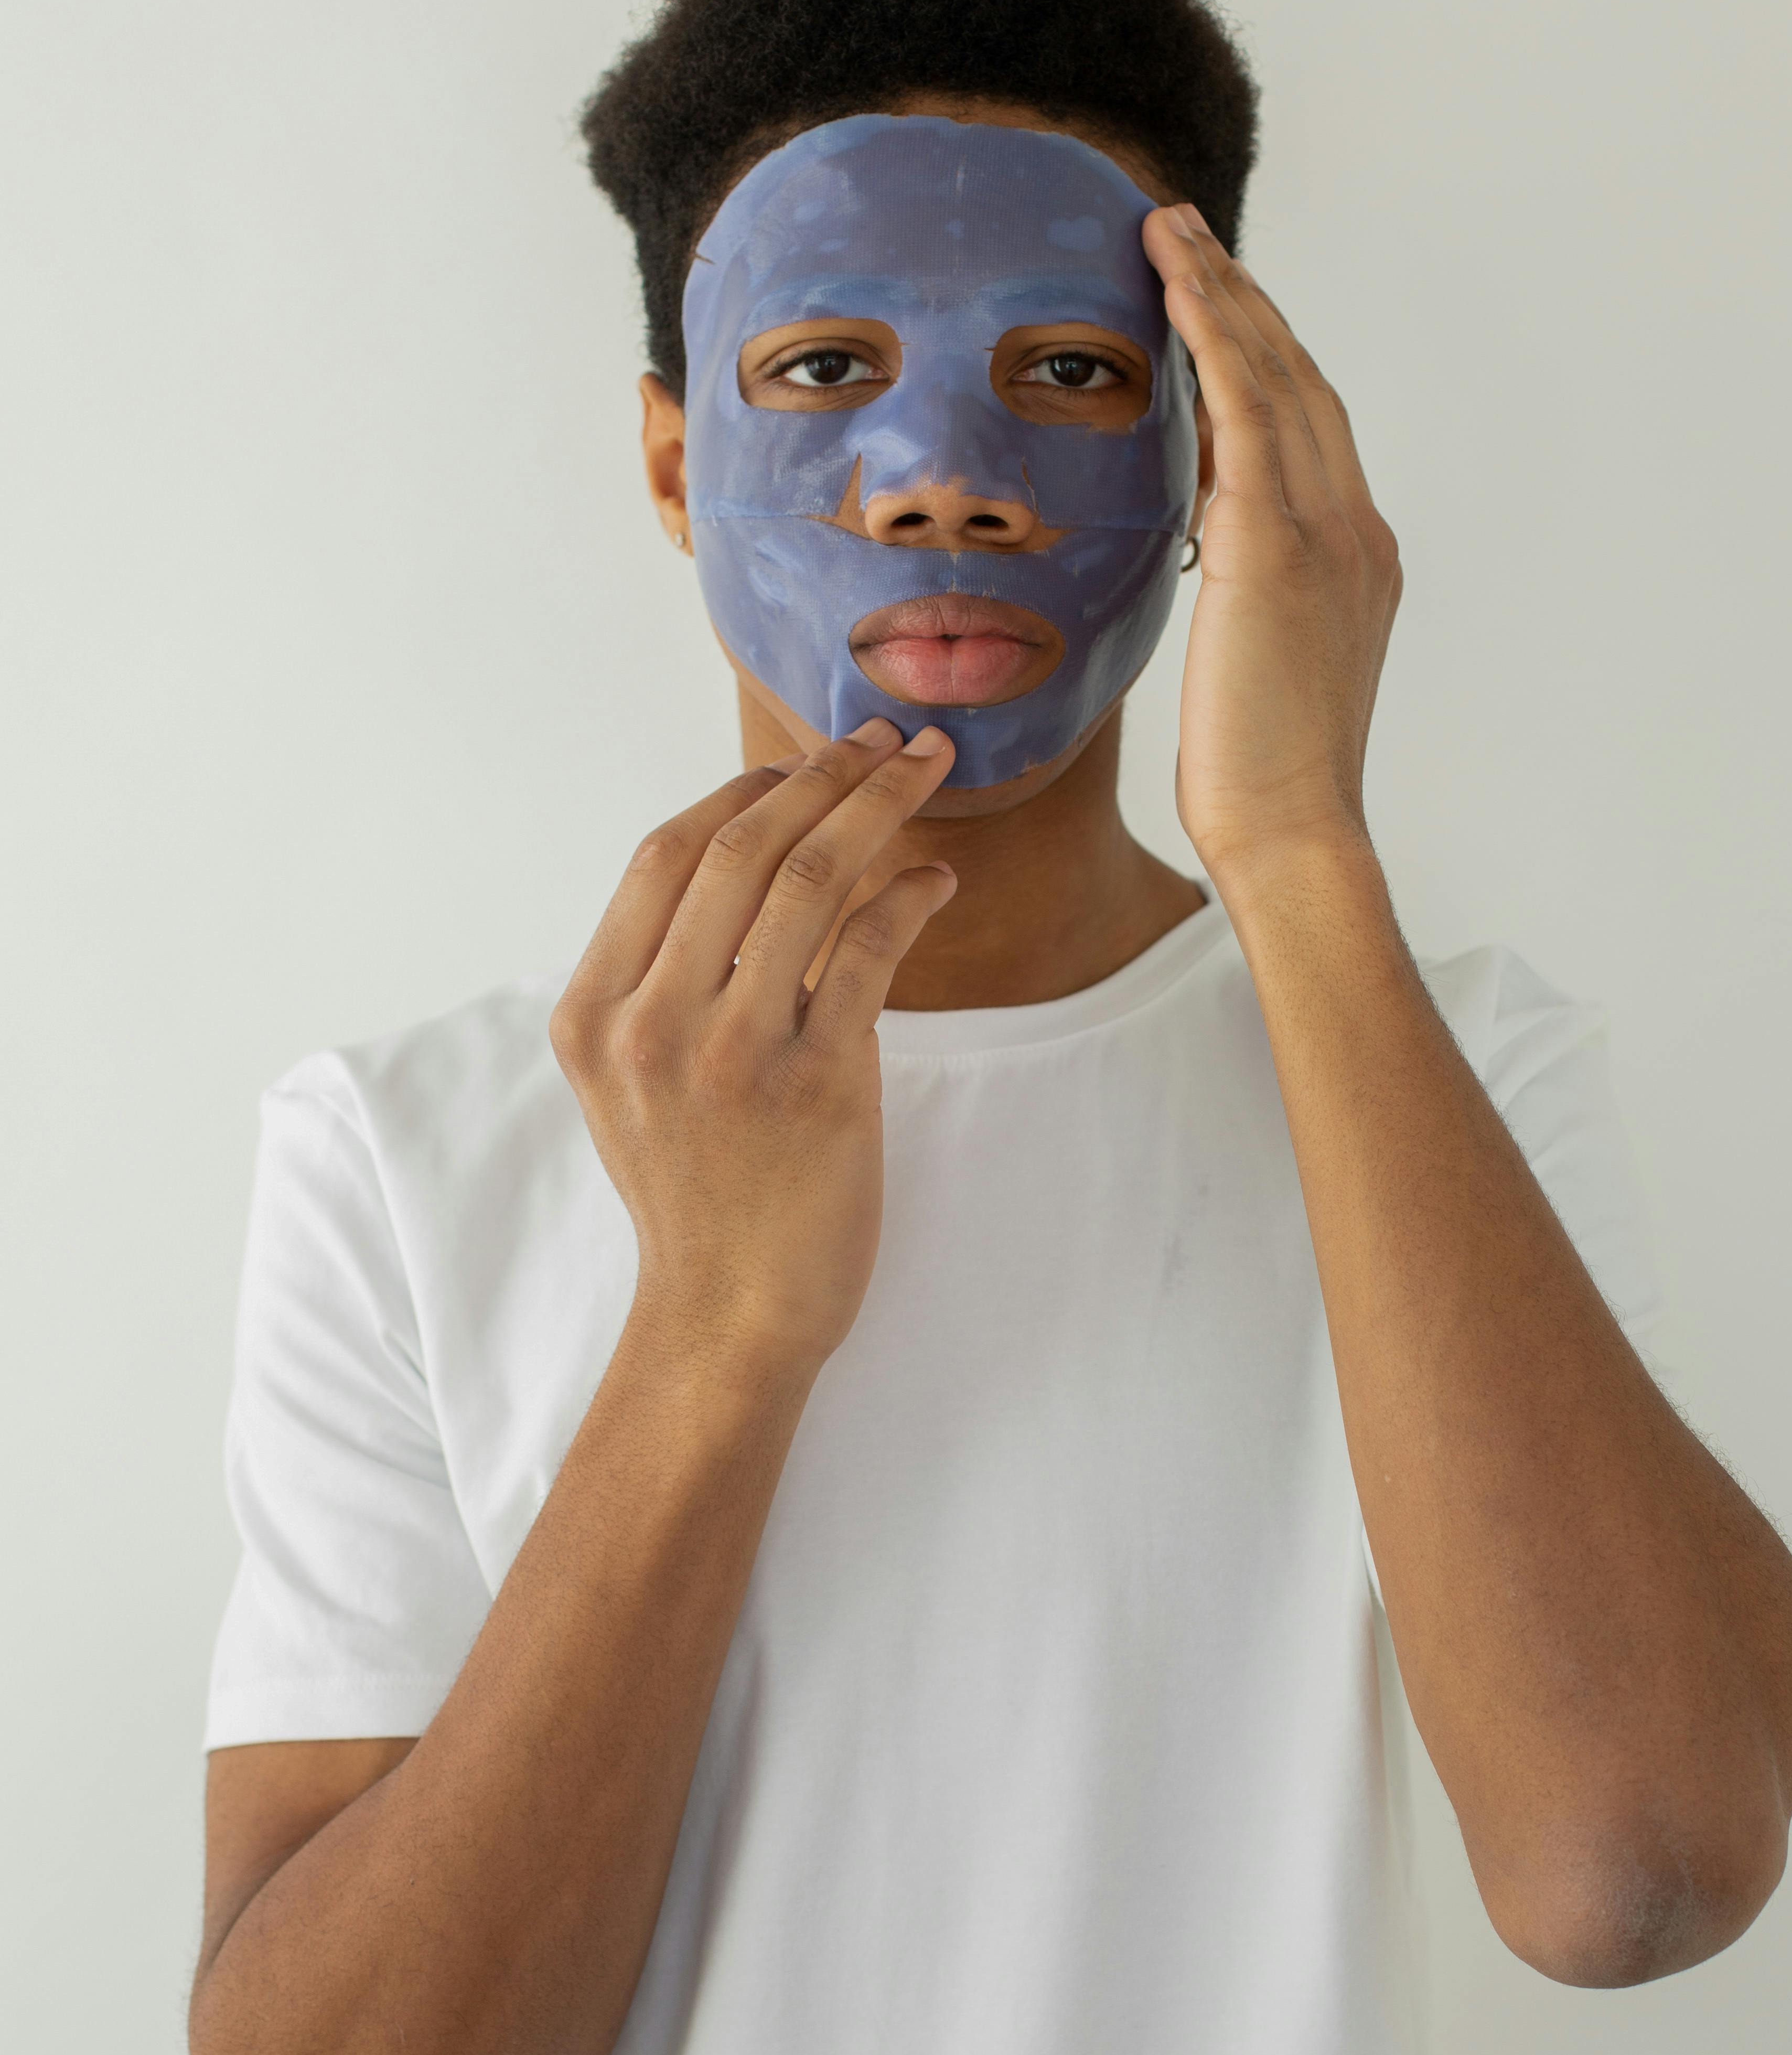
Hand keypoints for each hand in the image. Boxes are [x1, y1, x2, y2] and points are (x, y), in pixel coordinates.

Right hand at [550, 721, 958, 1374]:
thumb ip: (666, 976)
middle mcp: (650, 1024)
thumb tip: (759, 855)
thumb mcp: (633, 1078)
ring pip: (809, 882)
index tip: (802, 763)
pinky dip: (908, 897)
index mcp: (593, 1013)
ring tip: (925, 772)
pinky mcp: (818, 1085)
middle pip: (740, 848)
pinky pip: (867, 953)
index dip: (741, 791)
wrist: (729, 1315)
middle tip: (884, 739)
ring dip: (877, 808)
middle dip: (823, 774)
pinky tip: (936, 877)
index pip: (663, 855)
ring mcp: (731, 1054)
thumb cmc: (696, 1192)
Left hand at [1143, 205, 1401, 877]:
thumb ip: (1251, 589)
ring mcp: (1325, 534)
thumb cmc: (1262, 775)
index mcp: (1356, 556)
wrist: (1291, 833)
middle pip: (1299, 380)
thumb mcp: (1259, 660)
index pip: (1307, 426)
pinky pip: (1246, 416)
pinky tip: (1176, 291)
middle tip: (1185, 230)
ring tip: (1168, 230)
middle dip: (1243, 298)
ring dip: (1221, 295)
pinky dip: (1215, 343)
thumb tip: (1214, 549)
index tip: (1215, 297)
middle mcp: (1354, 529)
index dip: (1262, 350)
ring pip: (1275, 378)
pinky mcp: (1276, 550)